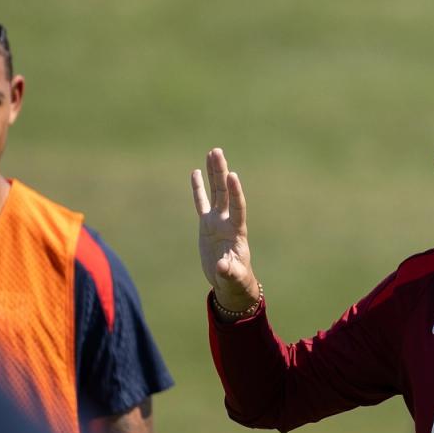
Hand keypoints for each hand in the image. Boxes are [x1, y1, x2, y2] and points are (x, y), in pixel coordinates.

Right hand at [191, 148, 260, 310]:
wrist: (229, 281)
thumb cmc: (234, 279)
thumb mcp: (232, 277)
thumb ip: (229, 270)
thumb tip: (223, 266)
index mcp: (236, 231)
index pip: (237, 207)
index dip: (235, 192)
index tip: (233, 175)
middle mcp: (227, 221)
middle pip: (225, 192)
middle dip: (221, 172)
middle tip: (217, 152)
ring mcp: (216, 220)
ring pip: (215, 192)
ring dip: (213, 173)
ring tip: (212, 153)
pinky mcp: (206, 224)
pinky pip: (201, 202)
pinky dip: (199, 188)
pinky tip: (196, 172)